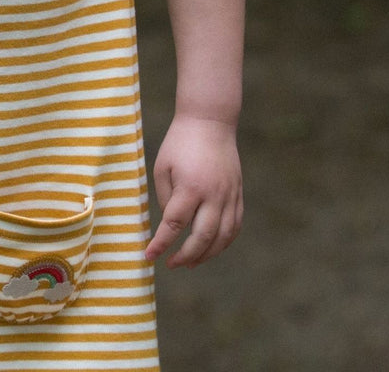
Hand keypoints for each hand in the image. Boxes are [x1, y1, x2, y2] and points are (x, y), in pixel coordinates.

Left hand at [145, 114, 242, 267]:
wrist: (210, 123)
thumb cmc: (180, 143)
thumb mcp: (162, 167)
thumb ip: (165, 198)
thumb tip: (171, 223)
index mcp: (190, 187)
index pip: (174, 224)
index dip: (162, 243)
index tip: (150, 255)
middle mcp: (214, 196)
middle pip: (203, 237)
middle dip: (186, 255)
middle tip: (172, 265)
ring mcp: (230, 196)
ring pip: (223, 237)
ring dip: (207, 254)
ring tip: (190, 262)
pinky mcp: (238, 195)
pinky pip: (234, 226)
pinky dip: (224, 242)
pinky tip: (211, 248)